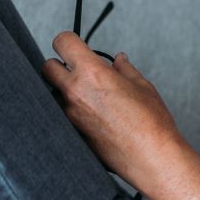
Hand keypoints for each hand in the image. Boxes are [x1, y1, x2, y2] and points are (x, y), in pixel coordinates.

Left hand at [41, 31, 183, 189]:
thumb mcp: (143, 87)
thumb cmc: (152, 122)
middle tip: (81, 72)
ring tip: (93, 99)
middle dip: (61, 66)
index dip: (69, 42)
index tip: (77, 47)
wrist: (151, 157)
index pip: (63, 42)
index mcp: (92, 73)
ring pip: (54, 93)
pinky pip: (64, 115)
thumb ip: (125, 70)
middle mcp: (74, 92)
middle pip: (47, 67)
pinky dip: (74, 112)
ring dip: (67, 91)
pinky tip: (96, 118)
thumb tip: (118, 60)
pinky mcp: (71, 132)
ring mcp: (69, 114)